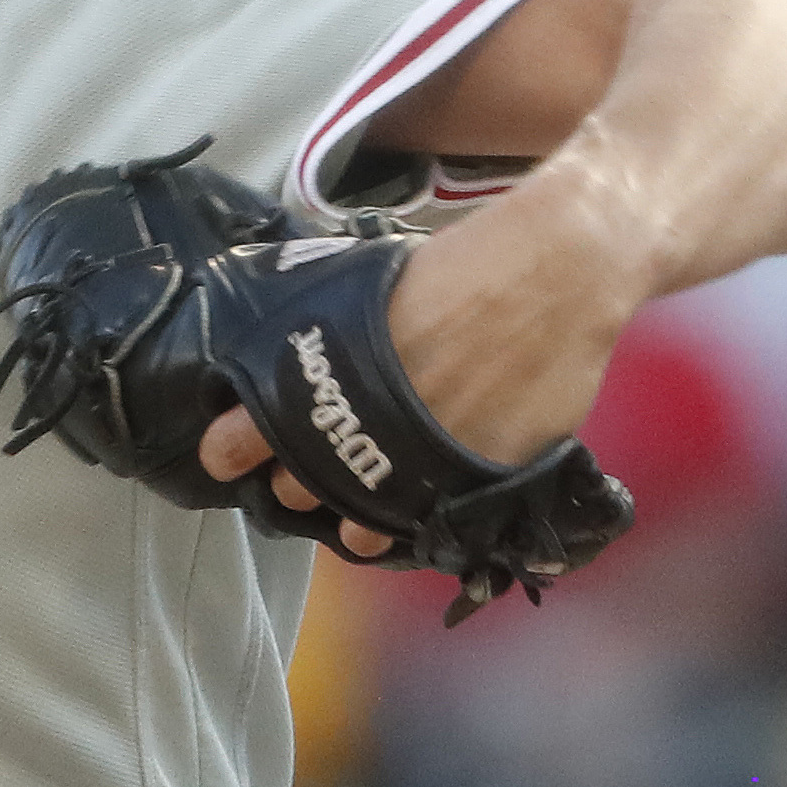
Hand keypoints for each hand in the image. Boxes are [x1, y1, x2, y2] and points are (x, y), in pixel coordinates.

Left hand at [197, 155, 653, 555]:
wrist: (557, 271)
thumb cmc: (459, 264)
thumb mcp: (364, 278)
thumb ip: (317, 323)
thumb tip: (279, 337)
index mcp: (320, 369)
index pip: (242, 437)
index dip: (232, 449)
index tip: (229, 453)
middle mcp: (361, 424)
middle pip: (298, 486)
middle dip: (294, 482)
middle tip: (299, 473)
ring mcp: (418, 460)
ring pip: (360, 519)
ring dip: (351, 515)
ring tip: (350, 512)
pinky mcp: (475, 481)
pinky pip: (428, 522)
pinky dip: (414, 521)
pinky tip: (407, 512)